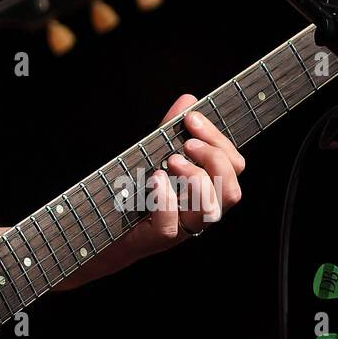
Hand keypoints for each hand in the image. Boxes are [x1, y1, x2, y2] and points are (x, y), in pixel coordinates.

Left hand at [121, 93, 245, 260]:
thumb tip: (189, 100)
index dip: (218, 140)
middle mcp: (201, 210)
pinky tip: (154, 180)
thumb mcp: (155, 153)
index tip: (192, 118)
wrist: (103, 224)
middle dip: (213, 160)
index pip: (234, 165)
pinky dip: (165, 199)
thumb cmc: (136, 187)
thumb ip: (172, 130)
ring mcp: (182, 227)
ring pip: (210, 211)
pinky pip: (170, 225)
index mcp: (208, 187)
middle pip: (232, 191)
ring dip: (195, 180)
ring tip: (170, 161)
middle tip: (185, 144)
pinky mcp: (158, 238)